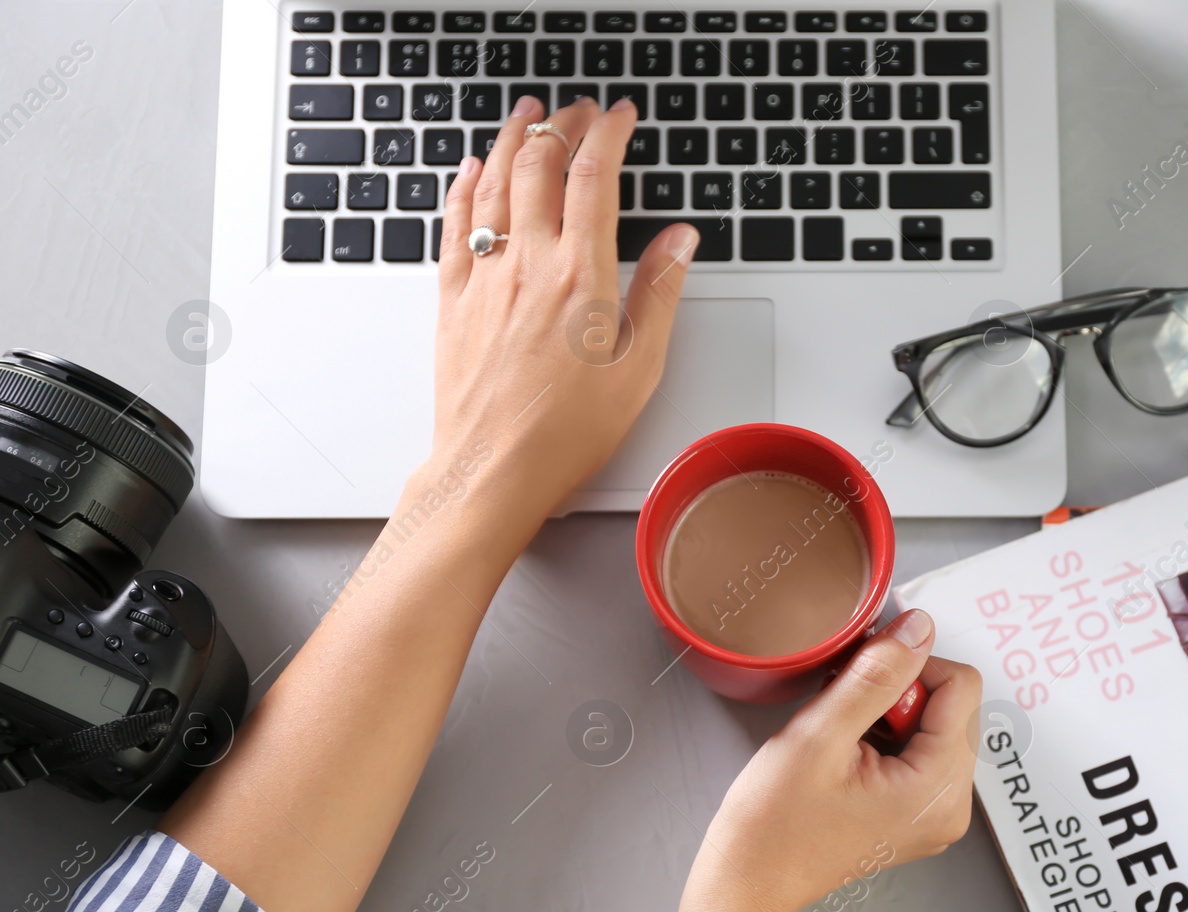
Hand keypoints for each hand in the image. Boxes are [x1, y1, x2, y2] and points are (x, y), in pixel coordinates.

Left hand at [428, 94, 698, 552]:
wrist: (493, 470)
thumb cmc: (567, 432)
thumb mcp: (639, 368)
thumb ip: (659, 294)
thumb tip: (680, 240)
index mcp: (581, 276)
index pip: (594, 176)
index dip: (608, 134)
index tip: (619, 115)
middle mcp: (528, 264)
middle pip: (539, 165)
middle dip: (562, 125)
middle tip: (579, 110)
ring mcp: (484, 277)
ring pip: (492, 181)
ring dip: (513, 138)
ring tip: (529, 115)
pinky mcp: (453, 299)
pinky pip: (454, 222)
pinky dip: (464, 184)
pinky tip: (472, 168)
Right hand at [690, 609, 980, 911]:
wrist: (749, 879)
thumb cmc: (774, 821)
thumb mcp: (821, 733)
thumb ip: (876, 675)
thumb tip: (919, 628)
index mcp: (938, 791)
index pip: (961, 686)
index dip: (909, 665)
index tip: (860, 676)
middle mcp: (952, 807)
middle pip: (954, 705)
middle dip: (900, 691)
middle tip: (844, 711)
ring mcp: (937, 814)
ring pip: (936, 723)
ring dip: (890, 711)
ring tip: (841, 736)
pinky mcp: (918, 814)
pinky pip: (922, 750)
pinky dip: (888, 734)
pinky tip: (848, 750)